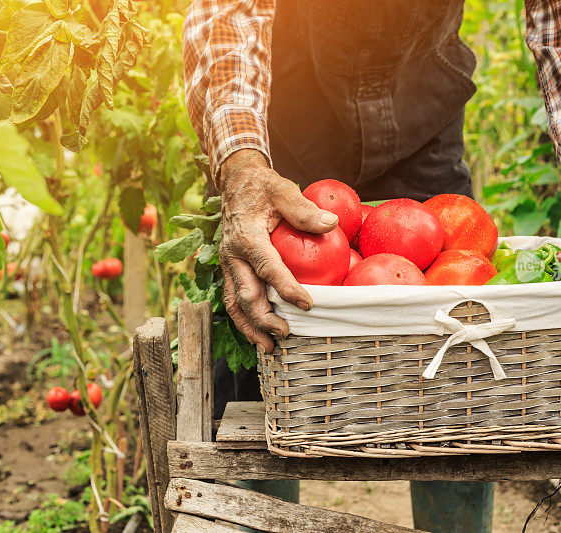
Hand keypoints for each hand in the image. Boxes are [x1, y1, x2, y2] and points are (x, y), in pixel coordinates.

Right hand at [218, 149, 338, 353]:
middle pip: (245, 295)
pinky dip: (246, 320)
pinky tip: (261, 334)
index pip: (267, 268)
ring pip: (235, 303)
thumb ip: (304, 209)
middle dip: (264, 319)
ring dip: (251, 327)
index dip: (286, 288)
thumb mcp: (284, 190)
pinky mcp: (231, 270)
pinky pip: (235, 298)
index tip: (307, 304)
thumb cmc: (264, 188)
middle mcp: (232, 255)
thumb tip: (331, 224)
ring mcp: (229, 264)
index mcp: (246, 237)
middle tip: (287, 333)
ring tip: (269, 348)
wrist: (236, 183)